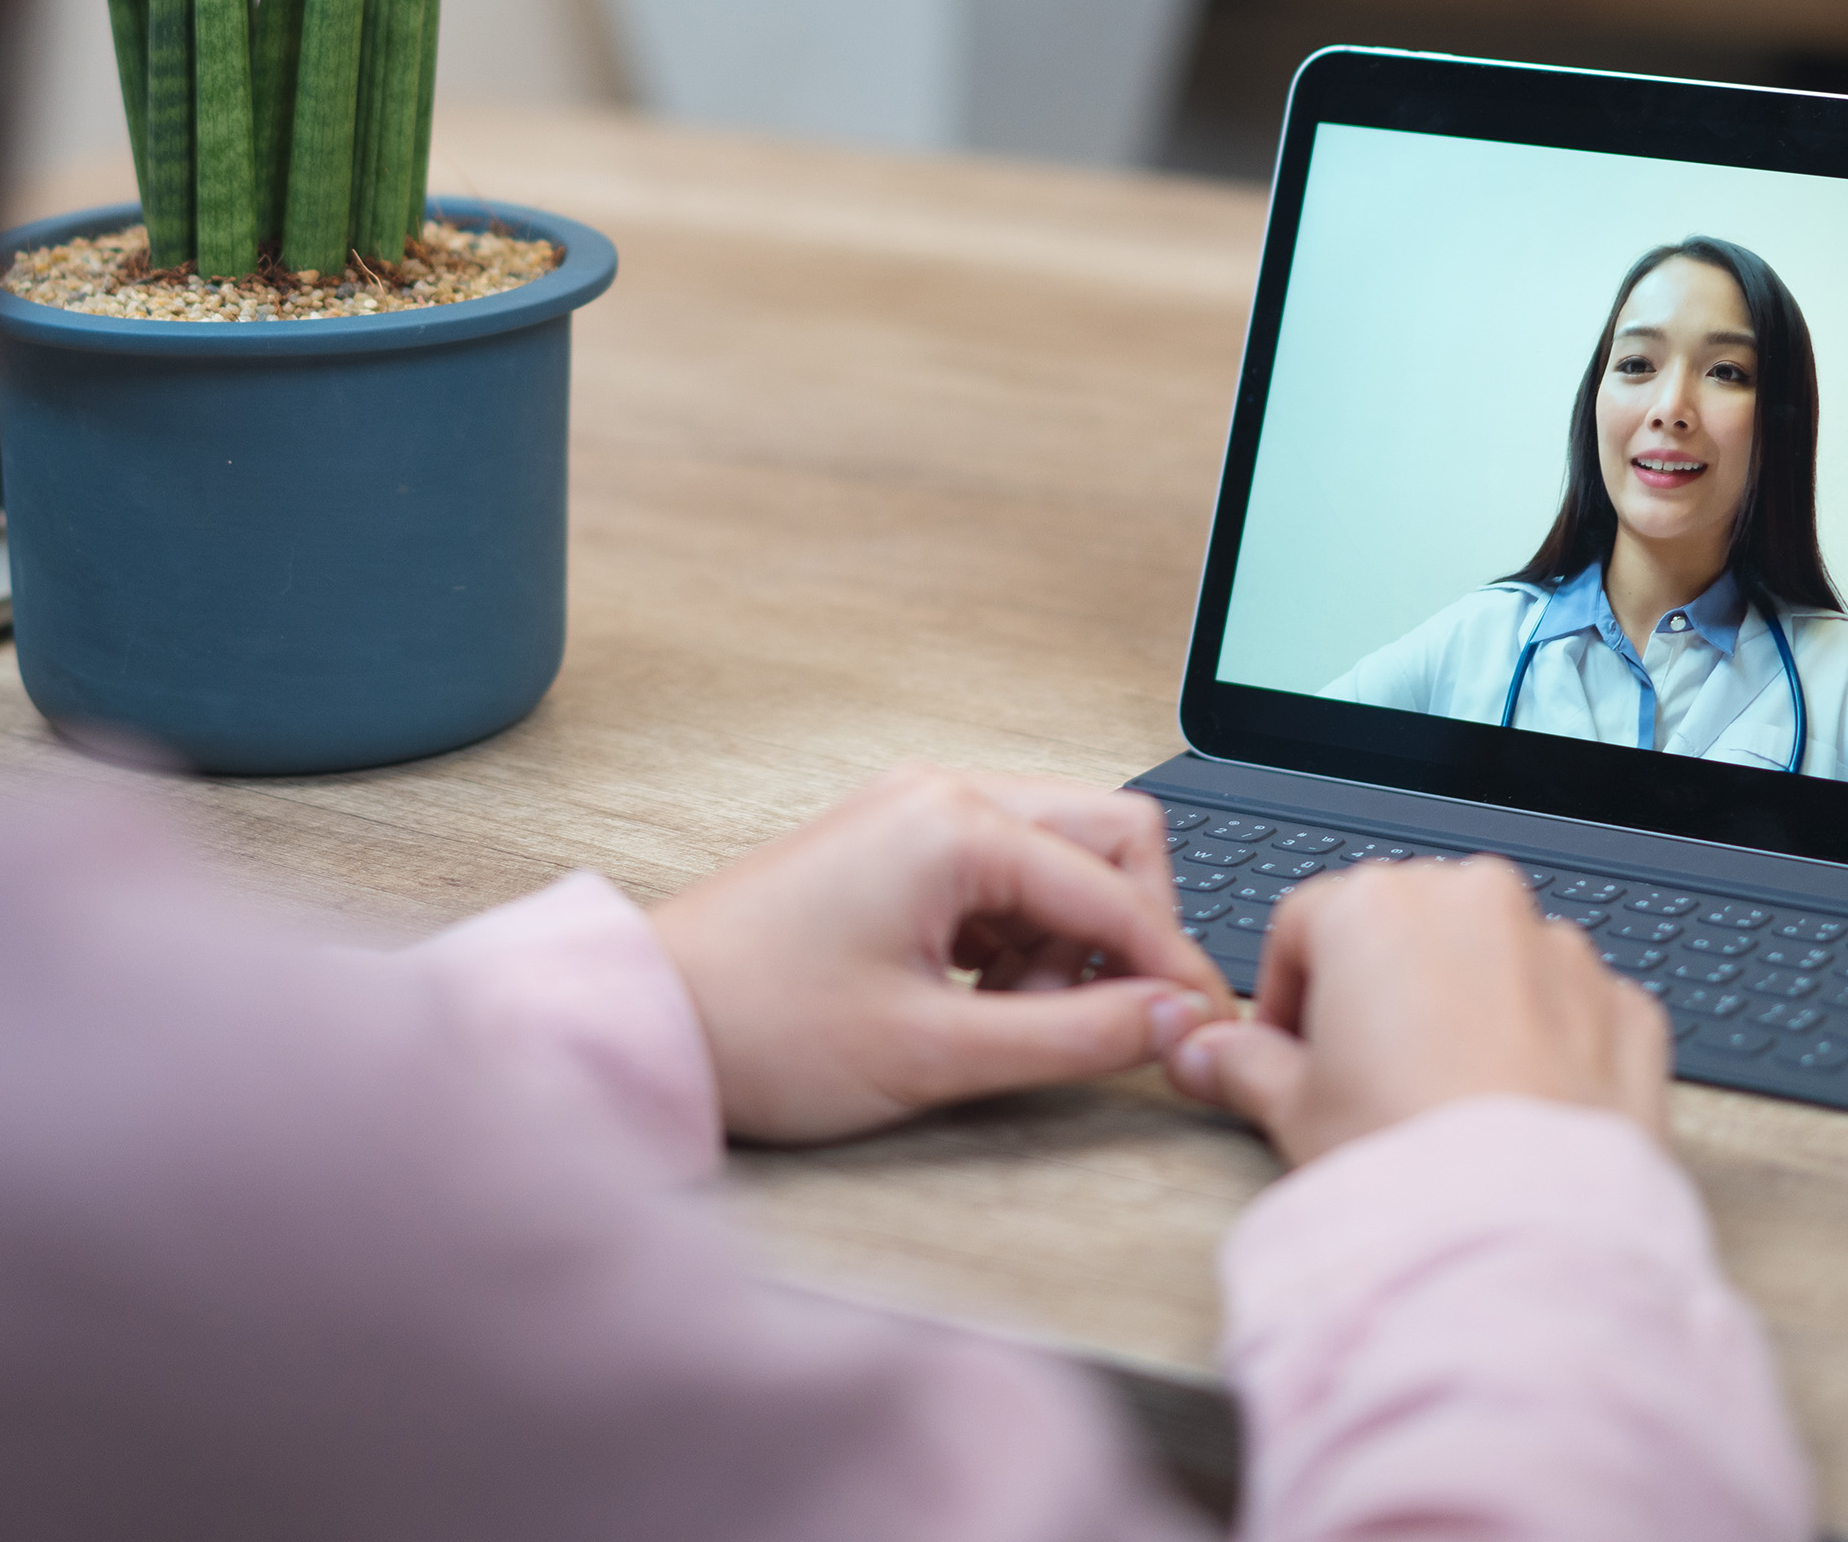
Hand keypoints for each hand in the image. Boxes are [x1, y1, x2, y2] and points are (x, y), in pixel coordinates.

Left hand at [646, 767, 1239, 1143]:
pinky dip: (1017, 939)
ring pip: (1057, 859)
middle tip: (1093, 1022)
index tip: (1201, 1034)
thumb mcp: (937, 1054)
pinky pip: (1003, 877)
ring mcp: (914, 814)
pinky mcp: (895, 847)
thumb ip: (1076, 1037)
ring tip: (1010, 1022)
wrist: (646, 1019)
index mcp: (956, 825)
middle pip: (1106, 841)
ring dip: (1066, 942)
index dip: (1172, 969)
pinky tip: (978, 1003)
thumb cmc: (765, 1030)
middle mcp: (942, 794)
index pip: (1119, 888)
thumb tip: (1173, 1021)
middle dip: (1122, 935)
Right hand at [1161, 856, 1668, 1167]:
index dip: (1286, 994)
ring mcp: (1560, 950)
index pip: (1304, 924)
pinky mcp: (1625, 1008)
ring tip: (1443, 1105)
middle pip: (1404, 928)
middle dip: (1381, 992)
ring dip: (1466, 1010)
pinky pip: (1567, 1008)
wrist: (1524, 1240)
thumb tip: (1207, 1055)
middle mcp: (1476, 902)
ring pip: (1492, 962)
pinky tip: (1512, 1112)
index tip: (1286, 1051)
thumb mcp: (1294, 1112)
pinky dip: (1541, 1044)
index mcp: (1379, 905)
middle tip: (1362, 1080)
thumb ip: (1242, 1065)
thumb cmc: (1408, 1164)